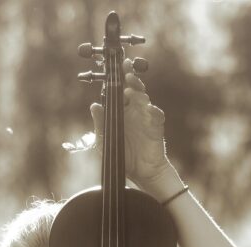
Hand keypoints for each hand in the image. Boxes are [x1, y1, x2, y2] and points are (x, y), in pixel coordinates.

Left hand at [90, 58, 183, 198]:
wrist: (141, 173)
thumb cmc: (122, 157)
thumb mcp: (105, 141)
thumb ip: (100, 124)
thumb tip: (94, 105)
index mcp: (121, 111)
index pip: (119, 91)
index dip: (118, 79)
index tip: (115, 68)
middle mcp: (134, 111)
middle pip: (134, 89)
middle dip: (131, 78)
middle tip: (126, 72)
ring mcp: (146, 117)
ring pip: (144, 98)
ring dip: (139, 92)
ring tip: (131, 89)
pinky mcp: (155, 127)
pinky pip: (156, 116)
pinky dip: (152, 111)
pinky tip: (148, 108)